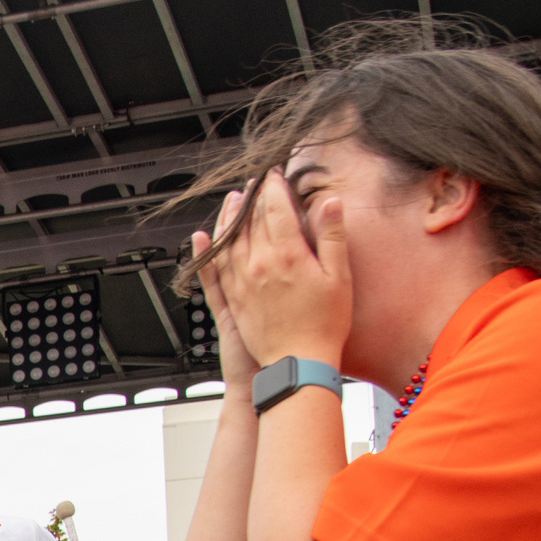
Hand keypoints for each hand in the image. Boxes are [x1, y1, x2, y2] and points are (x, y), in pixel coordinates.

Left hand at [192, 170, 350, 381]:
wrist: (298, 364)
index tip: (273, 176)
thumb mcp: (339, 278)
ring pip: (228, 240)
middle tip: (254, 183)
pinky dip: (205, 251)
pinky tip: (201, 237)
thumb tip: (331, 202)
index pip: (275, 209)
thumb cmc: (324, 325)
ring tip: (232, 201)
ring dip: (229, 217)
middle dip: (252, 198)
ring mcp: (240, 283)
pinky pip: (211, 270)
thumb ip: (332, 237)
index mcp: (288, 255)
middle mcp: (258, 265)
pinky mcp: (231, 301)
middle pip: (250, 221)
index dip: (273, 188)